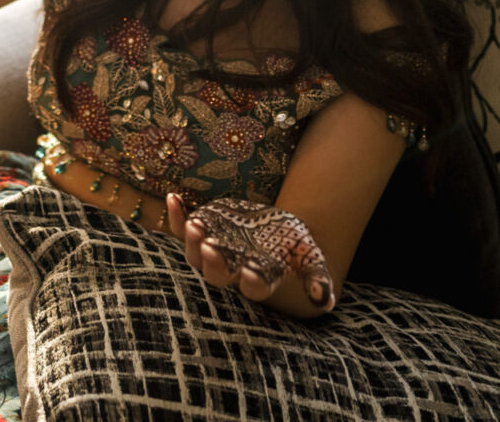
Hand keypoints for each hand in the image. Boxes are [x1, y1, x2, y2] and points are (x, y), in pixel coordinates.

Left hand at [170, 194, 334, 312]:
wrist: (275, 228)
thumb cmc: (293, 246)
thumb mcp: (310, 258)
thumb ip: (317, 279)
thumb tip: (326, 301)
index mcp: (257, 278)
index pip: (252, 287)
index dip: (251, 281)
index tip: (250, 271)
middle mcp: (230, 269)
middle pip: (215, 274)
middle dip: (212, 262)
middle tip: (211, 247)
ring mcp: (212, 250)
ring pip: (194, 253)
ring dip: (191, 240)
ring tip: (194, 224)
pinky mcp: (202, 230)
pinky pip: (179, 228)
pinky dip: (175, 216)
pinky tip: (173, 198)